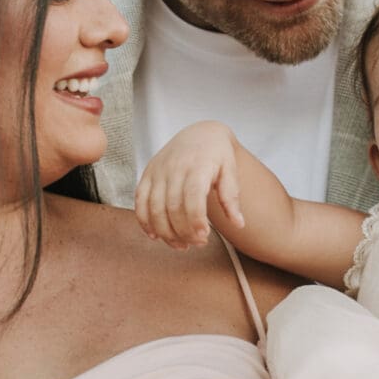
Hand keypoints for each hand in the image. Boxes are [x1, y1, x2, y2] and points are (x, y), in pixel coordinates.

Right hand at [135, 122, 242, 249]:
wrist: (199, 133)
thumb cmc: (217, 155)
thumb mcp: (230, 171)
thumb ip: (231, 197)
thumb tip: (238, 224)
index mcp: (198, 165)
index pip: (192, 196)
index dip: (195, 220)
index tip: (203, 236)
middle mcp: (174, 167)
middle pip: (173, 207)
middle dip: (183, 231)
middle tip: (197, 243)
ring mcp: (158, 171)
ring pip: (155, 208)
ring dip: (166, 232)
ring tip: (181, 245)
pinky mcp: (147, 175)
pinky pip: (139, 201)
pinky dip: (144, 221)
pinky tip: (156, 236)